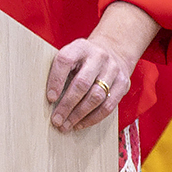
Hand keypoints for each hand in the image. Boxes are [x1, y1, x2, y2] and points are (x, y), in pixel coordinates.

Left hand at [45, 0, 158, 133]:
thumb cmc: (83, 59)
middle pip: (82, 83)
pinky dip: (93, 118)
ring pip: (96, 97)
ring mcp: (113, 69)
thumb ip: (60, 72)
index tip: (50, 98)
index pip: (65, 61)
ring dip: (79, 115)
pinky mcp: (123, 83)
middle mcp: (98, 56)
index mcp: (80, 47)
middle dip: (67, 105)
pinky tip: (81, 123)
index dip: (56, 80)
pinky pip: (108, 106)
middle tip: (56, 120)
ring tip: (67, 125)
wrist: (113, 50)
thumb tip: (49, 100)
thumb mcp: (71, 56)